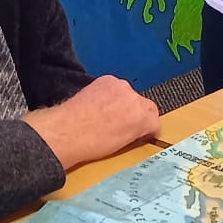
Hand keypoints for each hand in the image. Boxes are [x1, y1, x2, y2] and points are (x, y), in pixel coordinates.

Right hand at [24, 76, 160, 169]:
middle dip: (134, 114)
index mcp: (108, 81)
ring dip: (141, 123)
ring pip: (148, 112)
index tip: (118, 118)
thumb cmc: (68, 123)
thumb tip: (103, 114)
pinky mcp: (142, 119)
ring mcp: (134, 102)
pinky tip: (144, 141)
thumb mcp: (84, 102)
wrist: (67, 132)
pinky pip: (155, 125)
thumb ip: (99, 102)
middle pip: (138, 101)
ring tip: (129, 137)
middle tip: (124, 129)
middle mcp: (124, 87)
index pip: (124, 93)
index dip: (124, 108)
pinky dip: (151, 134)